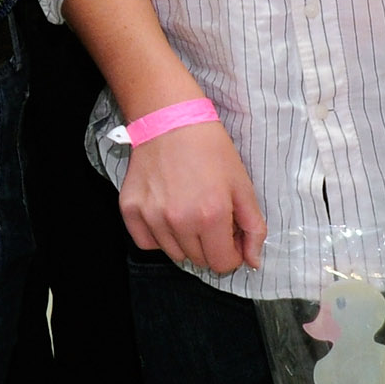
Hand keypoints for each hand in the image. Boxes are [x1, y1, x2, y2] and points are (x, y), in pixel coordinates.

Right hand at [117, 119, 266, 274]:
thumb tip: (253, 261)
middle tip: (210, 218)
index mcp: (211, 216)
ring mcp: (152, 216)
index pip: (223, 263)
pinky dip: (158, 236)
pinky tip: (166, 213)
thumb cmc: (209, 148)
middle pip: (199, 260)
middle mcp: (179, 221)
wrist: (169, 120)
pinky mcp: (130, 210)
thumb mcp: (242, 185)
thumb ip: (253, 228)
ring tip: (188, 211)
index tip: (230, 235)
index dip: (232, 253)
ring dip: (185, 241)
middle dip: (210, 245)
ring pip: (174, 254)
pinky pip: (146, 242)